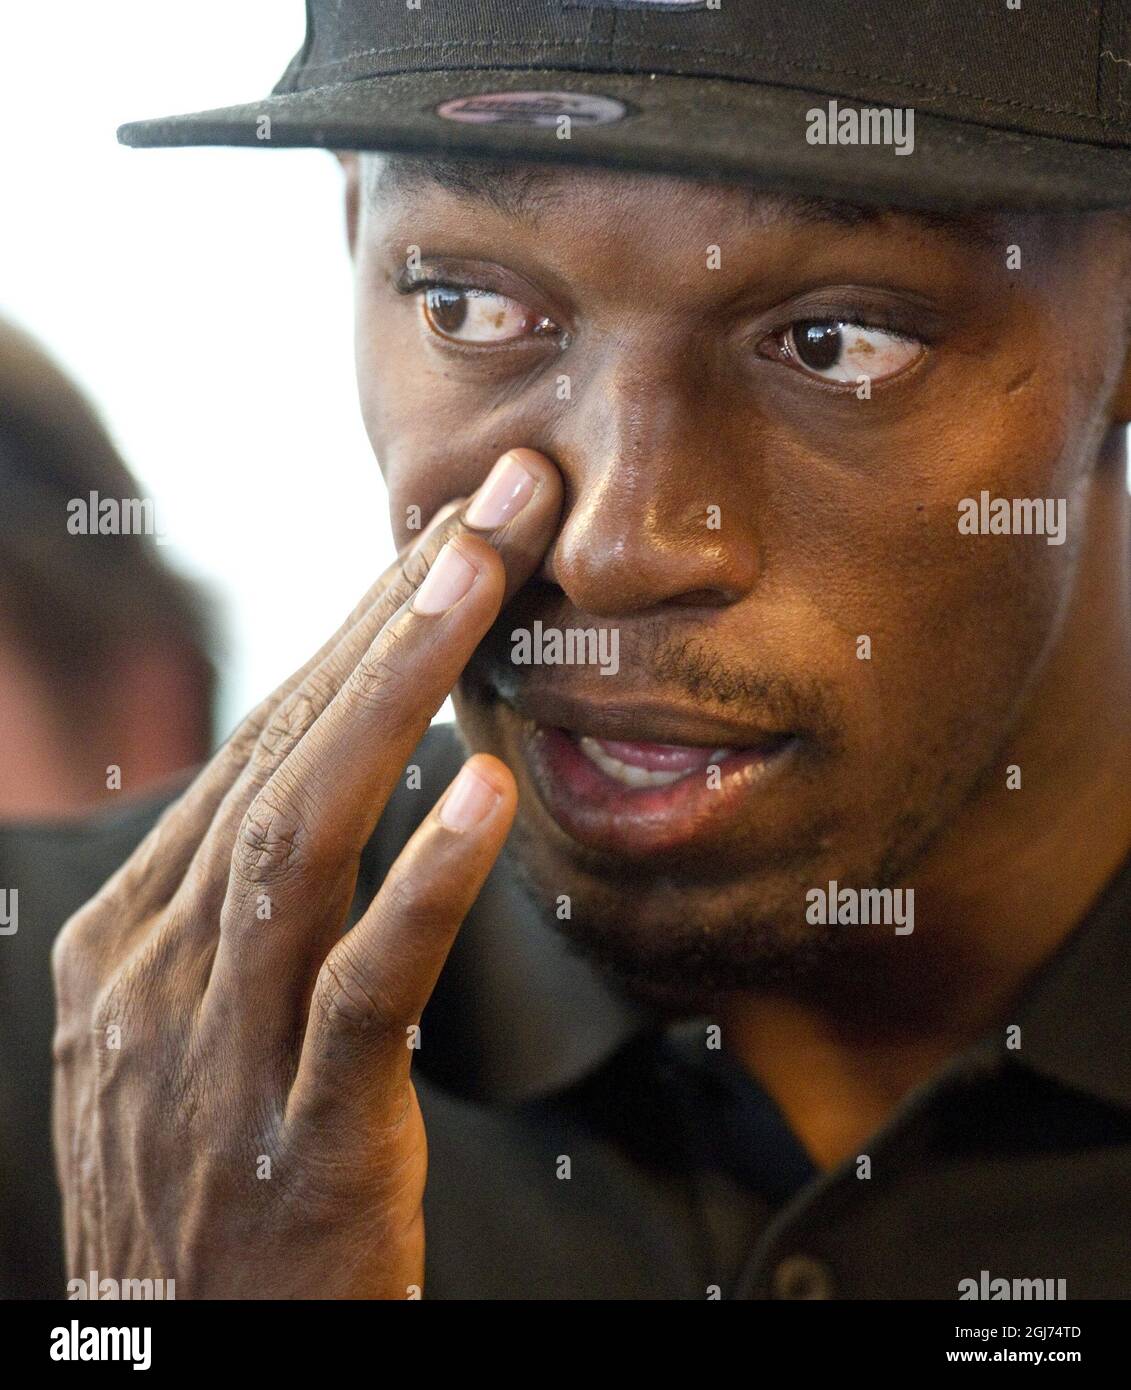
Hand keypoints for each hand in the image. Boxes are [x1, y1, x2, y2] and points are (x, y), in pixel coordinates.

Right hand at [51, 449, 561, 1297]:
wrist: (189, 1381)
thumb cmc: (211, 1194)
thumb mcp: (191, 1034)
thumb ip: (246, 912)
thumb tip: (348, 779)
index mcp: (132, 939)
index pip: (258, 750)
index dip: (356, 635)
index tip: (445, 540)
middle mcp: (157, 973)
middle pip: (286, 755)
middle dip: (391, 616)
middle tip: (494, 500)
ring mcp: (218, 1054)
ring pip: (309, 837)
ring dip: (401, 695)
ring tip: (483, 581)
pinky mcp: (299, 1139)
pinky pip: (363, 986)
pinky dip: (422, 883)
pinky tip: (485, 793)